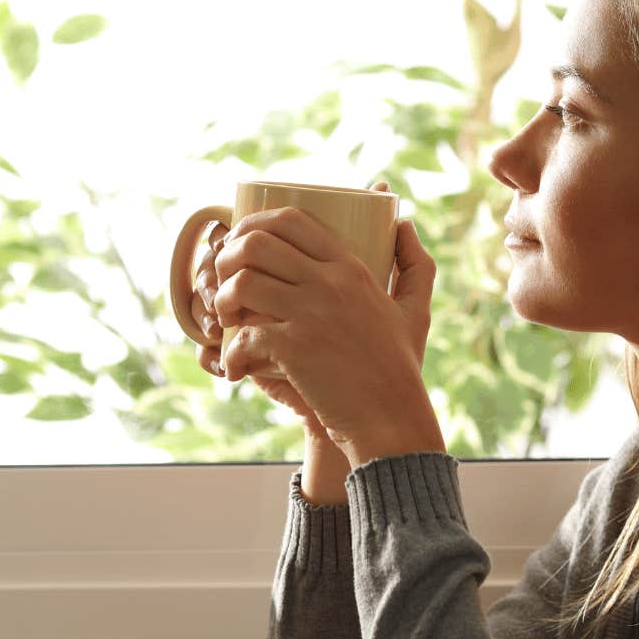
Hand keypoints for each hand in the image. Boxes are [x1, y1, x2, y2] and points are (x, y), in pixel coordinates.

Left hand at [193, 184, 397, 431]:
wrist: (391, 419)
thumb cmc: (400, 368)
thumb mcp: (416, 310)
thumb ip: (416, 264)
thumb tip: (404, 223)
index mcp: (351, 268)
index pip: (291, 220)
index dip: (253, 225)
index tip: (240, 246)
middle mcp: (330, 283)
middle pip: (256, 243)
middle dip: (226, 258)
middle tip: (224, 284)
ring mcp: (311, 314)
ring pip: (242, 283)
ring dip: (222, 301)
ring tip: (227, 322)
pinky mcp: (295, 349)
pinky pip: (244, 336)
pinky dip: (231, 354)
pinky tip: (236, 369)